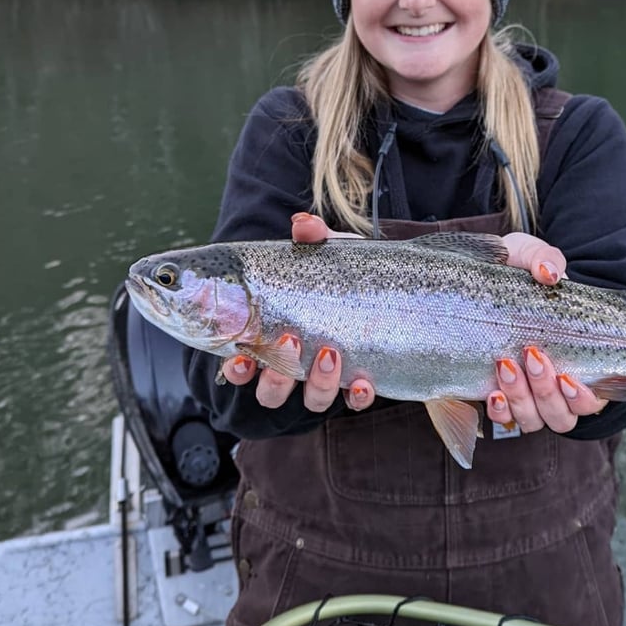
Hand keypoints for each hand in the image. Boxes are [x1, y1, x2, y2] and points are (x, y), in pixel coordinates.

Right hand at [219, 213, 374, 412]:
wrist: (390, 288)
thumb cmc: (341, 274)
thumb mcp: (328, 254)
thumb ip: (313, 239)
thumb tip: (302, 224)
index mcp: (273, 338)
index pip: (242, 363)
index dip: (236, 369)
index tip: (240, 356)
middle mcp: (295, 366)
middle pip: (270, 392)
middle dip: (276, 375)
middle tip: (291, 340)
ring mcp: (326, 379)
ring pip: (311, 401)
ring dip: (317, 384)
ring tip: (331, 353)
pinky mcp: (359, 383)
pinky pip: (354, 401)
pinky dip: (357, 395)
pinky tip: (363, 382)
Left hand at [487, 232, 606, 432]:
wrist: (489, 277)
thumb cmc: (520, 272)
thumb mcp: (532, 257)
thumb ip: (545, 260)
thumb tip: (549, 274)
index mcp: (582, 361)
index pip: (595, 397)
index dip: (585, 397)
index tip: (568, 376)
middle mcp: (557, 387)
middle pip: (562, 415)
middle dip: (547, 392)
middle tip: (533, 355)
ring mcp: (529, 395)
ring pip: (534, 420)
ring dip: (522, 399)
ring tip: (506, 365)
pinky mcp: (500, 395)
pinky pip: (504, 419)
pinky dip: (501, 411)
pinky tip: (493, 393)